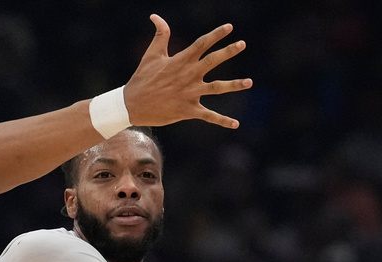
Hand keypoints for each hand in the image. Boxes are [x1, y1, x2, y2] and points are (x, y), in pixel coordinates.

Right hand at [123, 16, 252, 129]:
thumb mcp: (151, 54)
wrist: (132, 105)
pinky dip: (222, 120)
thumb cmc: (142, 78)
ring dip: (234, 85)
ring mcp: (189, 93)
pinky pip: (208, 116)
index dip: (216, 34)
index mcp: (180, 61)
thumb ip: (160, 34)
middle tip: (242, 44)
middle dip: (228, 52)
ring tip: (249, 82)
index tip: (229, 27)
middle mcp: (188, 75)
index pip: (201, 44)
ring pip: (216, 88)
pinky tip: (235, 124)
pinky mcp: (187, 110)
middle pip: (212, 61)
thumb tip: (155, 16)